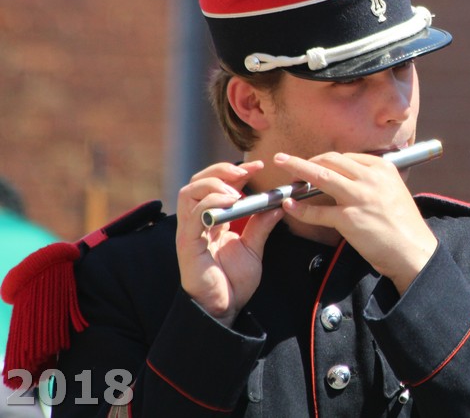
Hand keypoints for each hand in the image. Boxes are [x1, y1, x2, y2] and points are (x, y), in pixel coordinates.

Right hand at [175, 161, 283, 325]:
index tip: (259, 165)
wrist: (224, 309)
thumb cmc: (234, 281)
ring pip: (189, 192)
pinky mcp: (187, 243)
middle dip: (221, 170)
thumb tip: (278, 203)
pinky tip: (230, 202)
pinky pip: (193, 215)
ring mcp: (189, 231)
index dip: (234, 171)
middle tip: (246, 172)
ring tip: (236, 191)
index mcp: (212, 220)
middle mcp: (197, 221)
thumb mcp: (254, 247)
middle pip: (198, 181)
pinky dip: (211, 203)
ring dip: (214, 184)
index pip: (215, 184)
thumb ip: (262, 224)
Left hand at [274, 151, 437, 293]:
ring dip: (297, 168)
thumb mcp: (395, 191)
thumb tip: (352, 179)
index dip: (326, 160)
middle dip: (307, 159)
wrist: (413, 251)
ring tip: (281, 163)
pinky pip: (317, 211)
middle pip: (331, 160)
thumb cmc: (404, 226)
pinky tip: (289, 205)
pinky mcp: (349, 218)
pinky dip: (300, 209)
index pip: (347, 157)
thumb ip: (375, 182)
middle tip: (289, 162)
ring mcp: (359, 197)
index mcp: (383, 168)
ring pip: (320, 176)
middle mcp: (370, 178)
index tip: (315, 164)